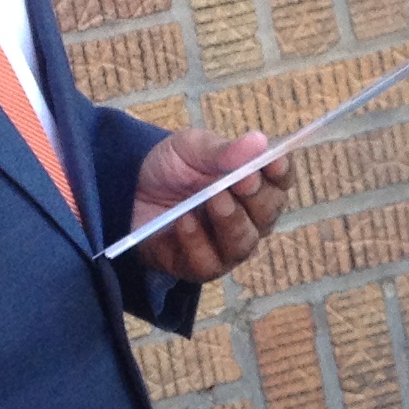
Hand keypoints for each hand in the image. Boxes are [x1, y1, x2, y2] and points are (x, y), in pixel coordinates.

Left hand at [132, 128, 288, 282]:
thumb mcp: (190, 148)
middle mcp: (248, 217)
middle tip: (242, 180)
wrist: (128, 192)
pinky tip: (185, 222)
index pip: (280, 181)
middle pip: (268, 213)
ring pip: (244, 242)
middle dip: (257, 196)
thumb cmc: (169, 168)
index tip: (274, 161)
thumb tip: (258, 141)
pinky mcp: (200, 266)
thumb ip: (222, 150)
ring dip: (232, 221)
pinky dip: (198, 242)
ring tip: (215, 201)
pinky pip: (210, 262)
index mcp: (253, 183)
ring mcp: (226, 245)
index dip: (280, 172)